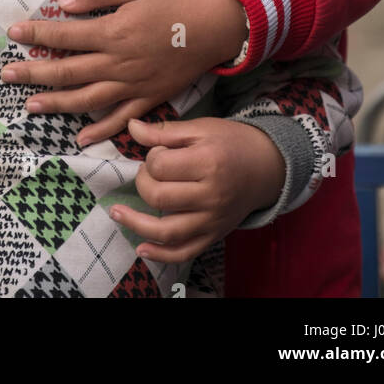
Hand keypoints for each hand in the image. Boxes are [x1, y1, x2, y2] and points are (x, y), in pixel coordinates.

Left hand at [1, 0, 247, 143]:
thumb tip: (63, 4)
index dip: (36, 33)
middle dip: (34, 73)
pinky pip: (121, 119)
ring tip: (30, 105)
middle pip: (67, 71)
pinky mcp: (150, 97)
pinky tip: (80, 138)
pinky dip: (100, 130)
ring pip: (87, 99)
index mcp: (113, 32)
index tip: (13, 33)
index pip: (64, 35)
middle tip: (6, 76)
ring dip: (56, 103)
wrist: (218, 23)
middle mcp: (118, 63)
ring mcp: (134, 85)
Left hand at [109, 116, 285, 263]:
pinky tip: (141, 248)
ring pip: (167, 231)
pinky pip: (185, 252)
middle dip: (143, 182)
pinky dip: (161, 255)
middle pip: (159, 197)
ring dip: (137, 224)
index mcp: (207, 163)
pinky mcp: (214, 235)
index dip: (150, 157)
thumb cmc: (232, 142)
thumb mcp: (200, 128)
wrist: (267, 166)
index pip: (160, 166)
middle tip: (149, 172)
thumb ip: (164, 131)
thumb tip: (130, 127)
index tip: (158, 152)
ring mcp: (212, 220)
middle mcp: (210, 196)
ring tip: (117, 213)